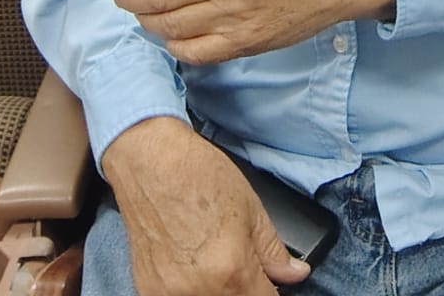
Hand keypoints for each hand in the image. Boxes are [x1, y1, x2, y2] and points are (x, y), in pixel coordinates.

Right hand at [104, 117, 309, 295]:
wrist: (149, 160)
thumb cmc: (197, 173)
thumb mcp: (250, 206)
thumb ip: (273, 249)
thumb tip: (295, 274)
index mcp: (233, 270)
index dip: (270, 290)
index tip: (268, 282)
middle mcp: (201, 290)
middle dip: (245, 289)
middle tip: (240, 266)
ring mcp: (170, 295)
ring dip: (218, 291)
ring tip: (214, 262)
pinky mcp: (148, 291)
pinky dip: (190, 291)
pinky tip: (192, 267)